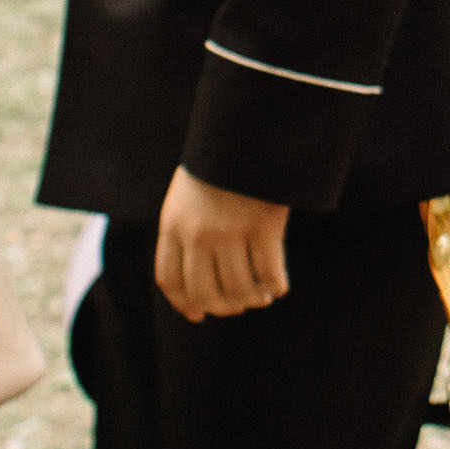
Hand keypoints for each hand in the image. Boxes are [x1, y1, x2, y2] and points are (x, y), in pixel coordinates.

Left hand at [155, 166, 290, 321]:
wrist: (246, 133)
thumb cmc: (218, 165)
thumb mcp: (186, 196)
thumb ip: (185, 231)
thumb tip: (199, 278)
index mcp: (173, 226)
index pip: (170, 280)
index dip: (184, 304)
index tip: (199, 315)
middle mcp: (198, 234)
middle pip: (205, 292)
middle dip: (223, 307)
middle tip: (239, 306)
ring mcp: (231, 232)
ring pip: (239, 289)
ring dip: (252, 299)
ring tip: (262, 296)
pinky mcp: (264, 226)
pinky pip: (269, 272)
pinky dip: (275, 285)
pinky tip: (279, 286)